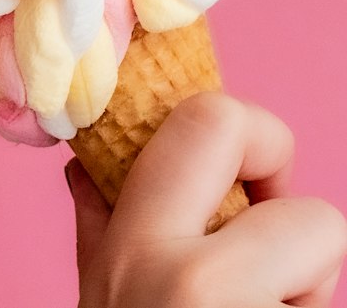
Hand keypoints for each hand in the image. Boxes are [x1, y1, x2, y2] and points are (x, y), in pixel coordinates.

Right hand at [68, 92, 346, 306]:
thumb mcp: (101, 293)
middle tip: (276, 255)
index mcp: (141, 243)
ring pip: (332, 273)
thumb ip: (103, 223)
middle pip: (314, 211)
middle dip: (301, 225)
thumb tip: (89, 165)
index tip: (248, 183)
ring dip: (305, 287)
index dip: (255, 137)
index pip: (215, 120)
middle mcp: (199, 284)